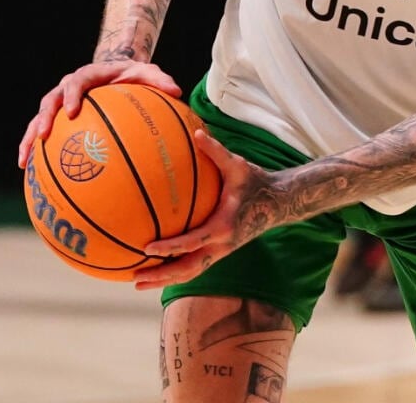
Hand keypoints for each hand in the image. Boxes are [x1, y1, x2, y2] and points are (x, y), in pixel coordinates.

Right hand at [16, 60, 180, 167]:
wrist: (116, 71)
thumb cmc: (133, 75)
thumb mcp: (148, 73)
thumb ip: (160, 80)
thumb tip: (177, 90)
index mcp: (88, 75)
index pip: (76, 82)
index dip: (71, 96)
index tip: (71, 112)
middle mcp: (68, 87)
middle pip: (50, 100)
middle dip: (44, 118)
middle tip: (43, 136)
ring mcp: (60, 102)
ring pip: (39, 118)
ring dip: (30, 138)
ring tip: (24, 161)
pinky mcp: (58, 118)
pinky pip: (42, 133)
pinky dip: (34, 150)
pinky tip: (29, 171)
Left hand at [131, 130, 273, 289]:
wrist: (279, 202)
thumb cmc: (256, 181)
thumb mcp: (238, 165)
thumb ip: (216, 151)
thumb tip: (196, 132)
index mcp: (224, 226)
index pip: (192, 242)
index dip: (170, 248)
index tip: (147, 249)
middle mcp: (223, 245)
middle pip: (188, 269)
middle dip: (162, 276)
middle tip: (136, 280)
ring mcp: (222, 251)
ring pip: (191, 273)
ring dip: (166, 280)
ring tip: (140, 283)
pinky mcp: (221, 251)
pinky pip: (196, 266)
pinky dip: (176, 272)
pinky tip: (158, 270)